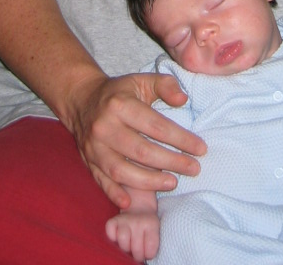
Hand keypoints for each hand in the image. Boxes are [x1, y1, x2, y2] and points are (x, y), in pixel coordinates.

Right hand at [66, 71, 206, 208]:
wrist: (82, 100)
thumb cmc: (119, 92)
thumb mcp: (141, 80)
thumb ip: (165, 85)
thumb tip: (182, 99)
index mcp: (120, 104)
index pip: (154, 125)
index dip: (180, 139)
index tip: (200, 148)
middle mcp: (105, 127)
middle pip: (141, 151)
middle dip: (171, 162)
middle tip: (194, 169)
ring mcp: (94, 147)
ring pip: (121, 170)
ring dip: (149, 181)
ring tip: (173, 182)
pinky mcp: (88, 161)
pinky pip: (101, 181)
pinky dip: (115, 193)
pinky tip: (131, 202)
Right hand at [105, 209, 160, 262]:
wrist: (140, 207)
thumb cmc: (147, 225)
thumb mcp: (155, 231)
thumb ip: (152, 243)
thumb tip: (145, 255)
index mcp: (151, 224)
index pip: (150, 249)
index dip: (148, 254)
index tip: (148, 252)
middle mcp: (138, 221)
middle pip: (136, 249)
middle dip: (137, 255)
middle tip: (138, 252)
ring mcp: (125, 220)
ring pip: (123, 239)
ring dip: (125, 247)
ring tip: (129, 246)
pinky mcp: (113, 220)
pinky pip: (110, 232)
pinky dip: (112, 237)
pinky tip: (118, 238)